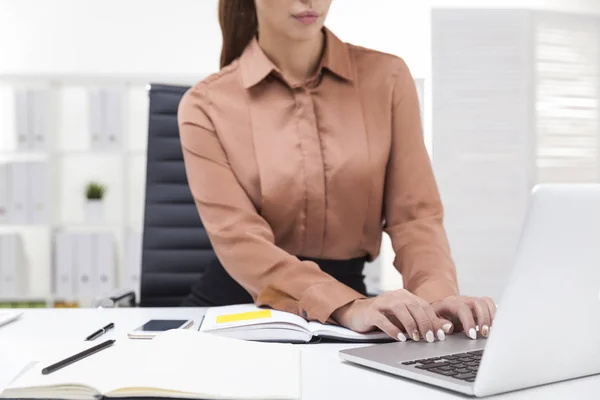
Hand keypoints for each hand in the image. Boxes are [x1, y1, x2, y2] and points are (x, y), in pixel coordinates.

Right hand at [332, 290, 452, 342]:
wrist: (358, 313)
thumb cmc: (385, 317)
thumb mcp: (405, 318)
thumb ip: (424, 322)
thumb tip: (447, 329)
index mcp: (405, 296)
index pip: (424, 305)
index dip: (433, 320)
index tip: (440, 335)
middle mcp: (395, 296)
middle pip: (414, 306)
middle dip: (424, 323)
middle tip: (430, 338)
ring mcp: (382, 302)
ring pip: (399, 310)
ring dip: (410, 325)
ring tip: (415, 338)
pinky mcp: (370, 312)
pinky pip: (382, 319)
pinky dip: (392, 329)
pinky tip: (399, 338)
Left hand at [431, 295, 496, 338]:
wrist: (439, 308)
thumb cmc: (436, 316)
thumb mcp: (433, 320)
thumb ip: (438, 325)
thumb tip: (448, 328)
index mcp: (450, 303)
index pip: (462, 309)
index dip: (469, 322)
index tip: (472, 335)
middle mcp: (462, 300)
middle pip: (477, 302)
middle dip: (483, 318)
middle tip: (484, 334)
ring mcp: (471, 301)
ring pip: (485, 303)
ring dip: (491, 317)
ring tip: (490, 332)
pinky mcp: (478, 306)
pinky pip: (489, 305)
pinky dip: (494, 315)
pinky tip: (494, 327)